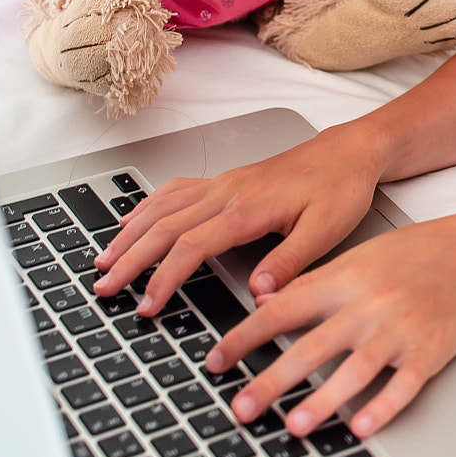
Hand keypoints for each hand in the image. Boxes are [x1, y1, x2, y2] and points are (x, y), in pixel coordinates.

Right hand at [90, 124, 384, 312]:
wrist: (350, 151)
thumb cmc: (341, 187)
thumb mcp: (326, 231)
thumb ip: (289, 263)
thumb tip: (258, 295)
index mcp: (247, 209)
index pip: (191, 246)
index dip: (164, 278)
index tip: (148, 305)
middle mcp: (227, 193)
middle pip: (164, 227)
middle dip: (130, 259)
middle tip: (106, 287)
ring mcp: (224, 184)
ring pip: (163, 207)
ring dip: (130, 233)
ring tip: (105, 259)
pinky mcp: (227, 181)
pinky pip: (176, 190)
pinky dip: (147, 205)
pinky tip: (133, 217)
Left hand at [210, 210, 455, 439]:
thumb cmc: (418, 252)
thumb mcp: (360, 255)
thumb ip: (314, 280)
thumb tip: (265, 300)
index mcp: (345, 279)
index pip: (282, 310)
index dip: (243, 338)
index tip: (214, 361)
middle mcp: (368, 305)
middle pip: (308, 348)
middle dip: (269, 382)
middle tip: (239, 409)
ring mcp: (400, 330)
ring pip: (353, 372)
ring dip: (320, 402)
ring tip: (293, 426)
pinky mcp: (431, 352)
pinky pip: (402, 386)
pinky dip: (381, 408)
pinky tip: (361, 427)